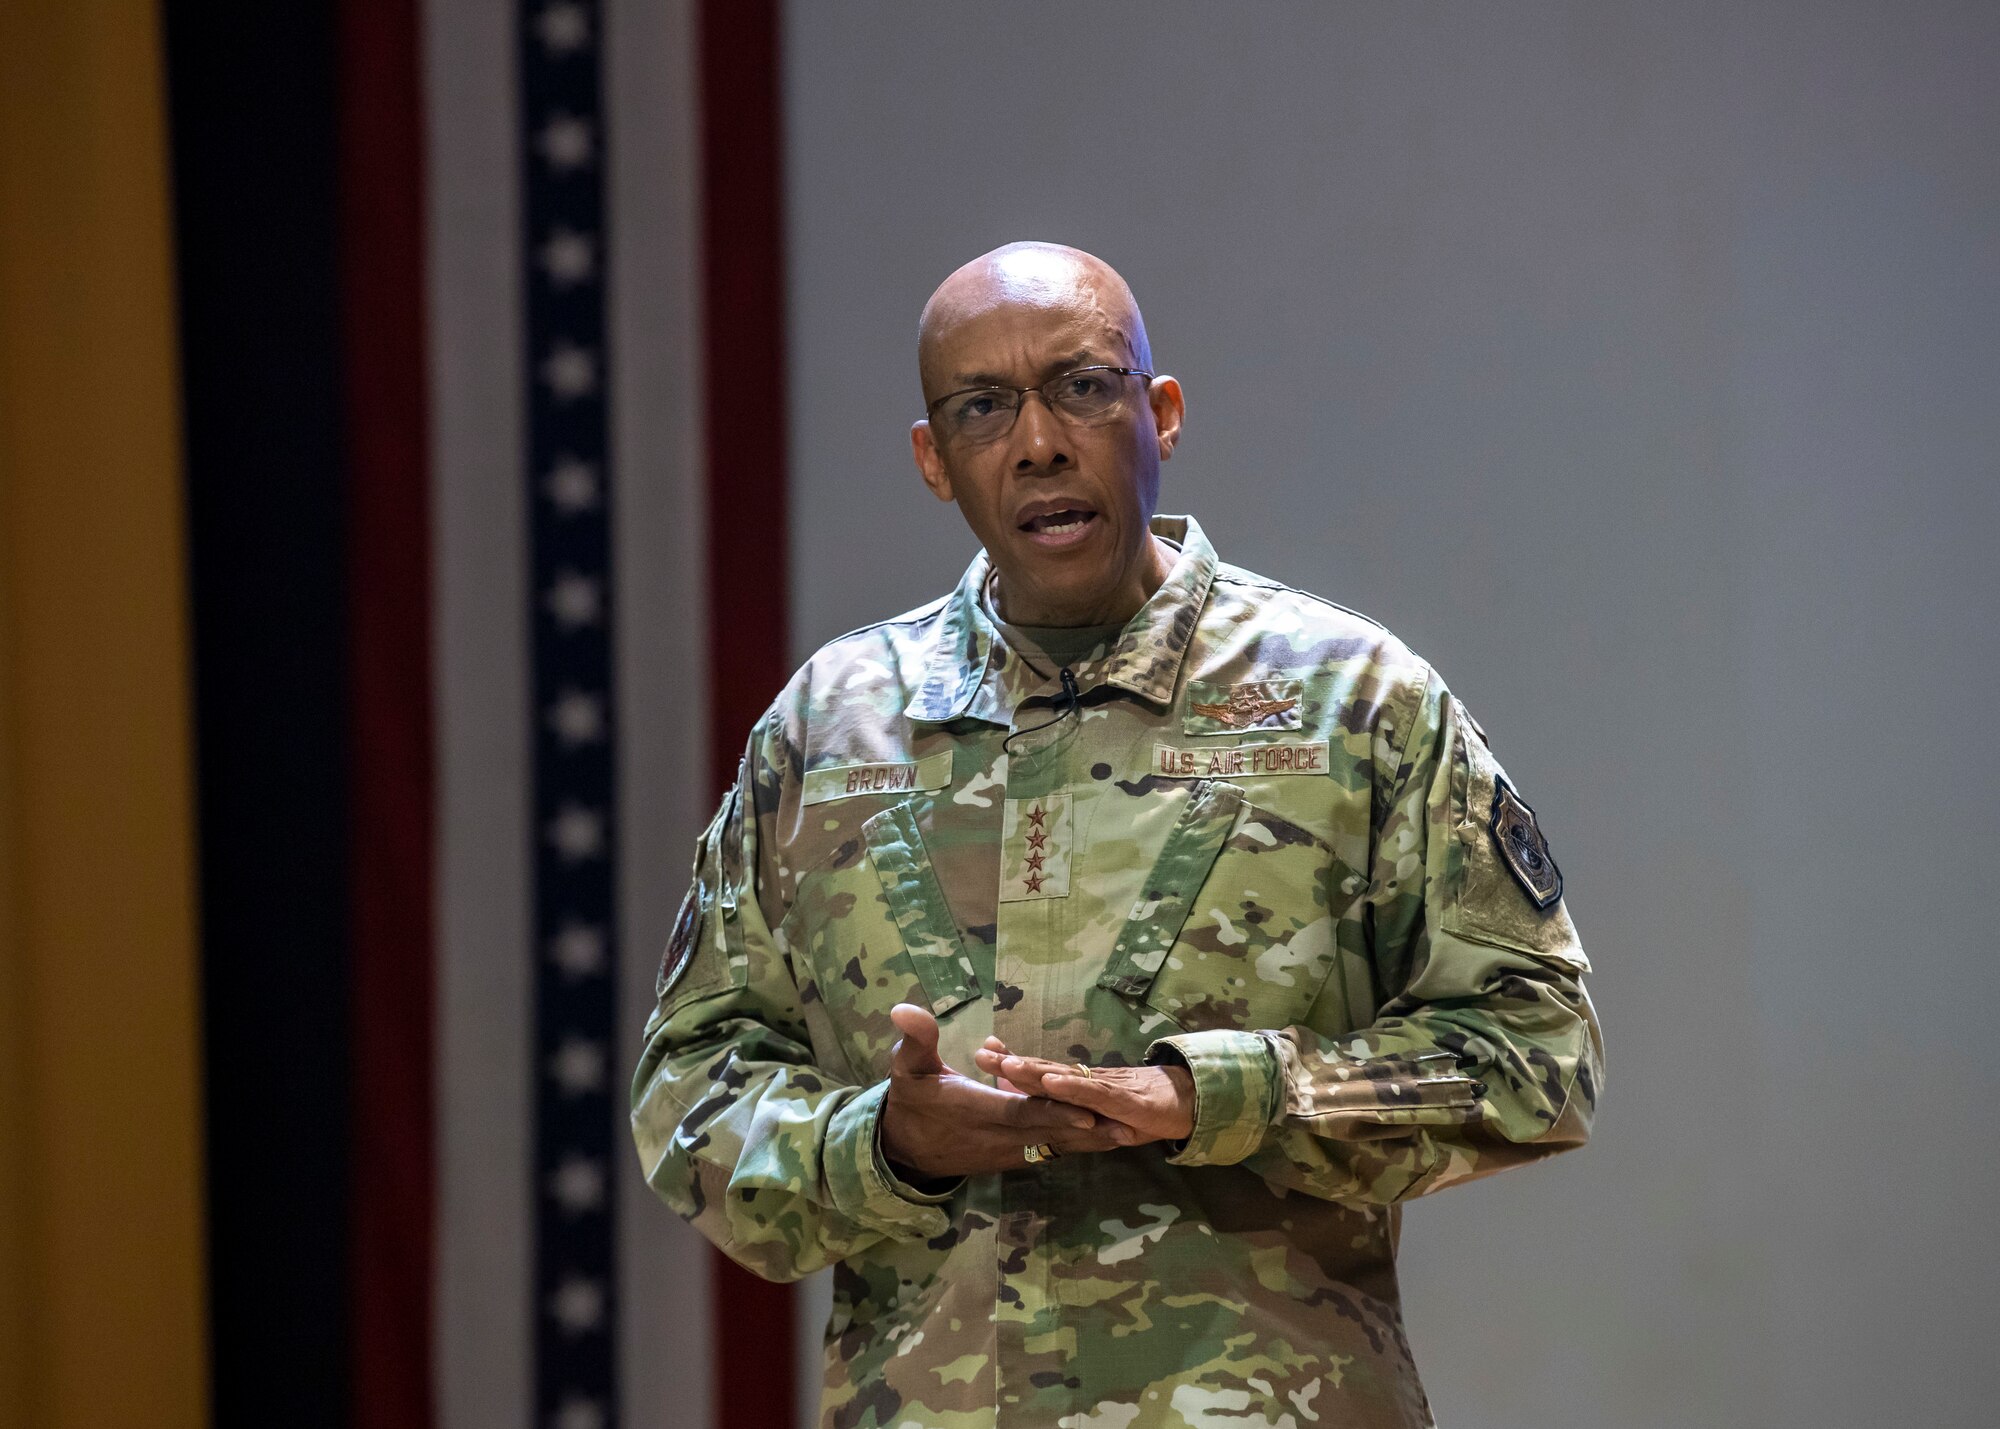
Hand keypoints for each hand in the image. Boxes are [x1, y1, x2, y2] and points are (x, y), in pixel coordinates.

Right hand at [879, 1004, 1137, 1178]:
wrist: (903, 1151)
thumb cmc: (910, 1102)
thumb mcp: (907, 1067)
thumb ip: (916, 1038)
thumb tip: (904, 1008)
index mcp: (976, 1110)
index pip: (1021, 1112)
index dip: (1054, 1112)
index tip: (1088, 1111)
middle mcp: (997, 1137)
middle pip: (1049, 1134)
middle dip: (1089, 1131)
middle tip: (1128, 1126)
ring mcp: (1006, 1152)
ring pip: (1054, 1147)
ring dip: (1091, 1142)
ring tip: (1130, 1134)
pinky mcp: (1011, 1159)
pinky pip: (1048, 1151)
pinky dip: (1076, 1145)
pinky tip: (1105, 1139)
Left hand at [974, 1038, 1196, 1145]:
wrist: (1184, 1102)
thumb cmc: (1137, 1108)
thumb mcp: (1097, 1114)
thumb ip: (1070, 1108)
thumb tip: (1036, 1100)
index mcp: (1077, 1086)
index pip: (1039, 1072)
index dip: (1012, 1062)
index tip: (984, 1050)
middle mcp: (1085, 1083)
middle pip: (1043, 1070)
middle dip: (1010, 1063)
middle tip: (980, 1053)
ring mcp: (1102, 1089)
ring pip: (1063, 1078)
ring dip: (1034, 1071)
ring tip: (1006, 1065)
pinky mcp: (1121, 1100)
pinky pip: (1091, 1093)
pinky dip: (1070, 1087)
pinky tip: (1050, 1082)